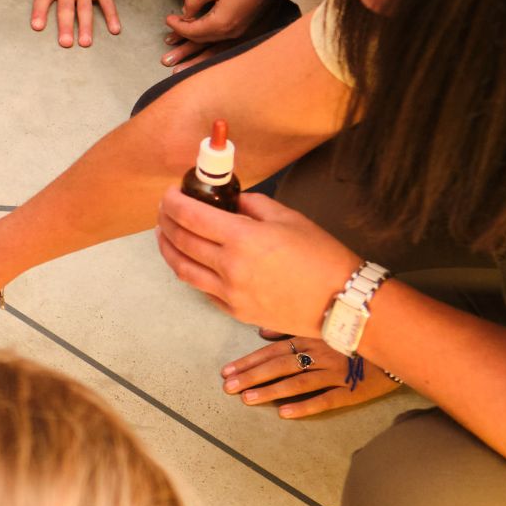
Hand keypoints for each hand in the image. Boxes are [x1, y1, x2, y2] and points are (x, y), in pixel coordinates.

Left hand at [6, 0, 120, 47]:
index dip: (39, 12)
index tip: (37, 27)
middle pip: (66, 9)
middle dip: (66, 27)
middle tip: (65, 44)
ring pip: (85, 10)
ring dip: (86, 27)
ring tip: (86, 43)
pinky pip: (107, 2)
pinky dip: (112, 15)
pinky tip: (115, 30)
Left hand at [156, 187, 363, 338]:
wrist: (341, 301)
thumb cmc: (321, 255)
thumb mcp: (287, 217)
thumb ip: (251, 206)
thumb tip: (229, 202)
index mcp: (242, 239)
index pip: (191, 216)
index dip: (173, 202)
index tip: (169, 194)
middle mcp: (229, 268)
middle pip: (181, 241)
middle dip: (166, 221)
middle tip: (164, 210)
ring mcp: (230, 294)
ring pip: (183, 270)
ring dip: (168, 249)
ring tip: (165, 235)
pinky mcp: (236, 312)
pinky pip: (202, 290)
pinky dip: (190, 272)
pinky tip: (190, 261)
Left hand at [163, 0, 278, 66]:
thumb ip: (194, 0)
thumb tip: (185, 12)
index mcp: (220, 24)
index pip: (192, 30)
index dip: (177, 25)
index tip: (168, 19)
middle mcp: (230, 34)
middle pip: (201, 40)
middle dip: (182, 39)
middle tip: (169, 38)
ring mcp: (240, 33)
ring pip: (211, 43)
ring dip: (194, 47)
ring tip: (179, 54)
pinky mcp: (246, 29)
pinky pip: (222, 40)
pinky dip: (209, 42)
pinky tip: (203, 39)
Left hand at [220, 336, 400, 418]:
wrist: (399, 339)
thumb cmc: (358, 329)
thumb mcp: (324, 321)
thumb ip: (292, 325)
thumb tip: (262, 332)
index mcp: (311, 335)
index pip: (273, 350)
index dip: (249, 361)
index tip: (226, 371)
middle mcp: (319, 353)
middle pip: (279, 366)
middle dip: (251, 376)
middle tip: (228, 388)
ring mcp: (335, 372)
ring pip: (297, 382)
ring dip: (271, 391)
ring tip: (247, 400)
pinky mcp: (352, 390)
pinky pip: (326, 399)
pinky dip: (305, 406)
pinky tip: (285, 414)